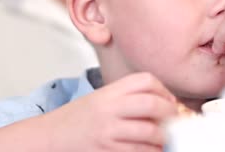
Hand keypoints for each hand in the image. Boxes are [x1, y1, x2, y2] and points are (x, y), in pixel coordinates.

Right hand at [45, 72, 176, 151]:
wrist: (49, 137)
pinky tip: (152, 149)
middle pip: (151, 103)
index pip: (145, 80)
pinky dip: (151, 151)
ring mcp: (108, 131)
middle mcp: (109, 108)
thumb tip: (165, 105)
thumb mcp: (100, 99)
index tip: (169, 100)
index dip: (163, 90)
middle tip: (175, 119)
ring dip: (164, 136)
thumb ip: (127, 98)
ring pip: (150, 131)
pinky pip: (139, 151)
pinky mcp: (107, 150)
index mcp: (108, 92)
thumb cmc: (77, 119)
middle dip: (170, 113)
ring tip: (165, 138)